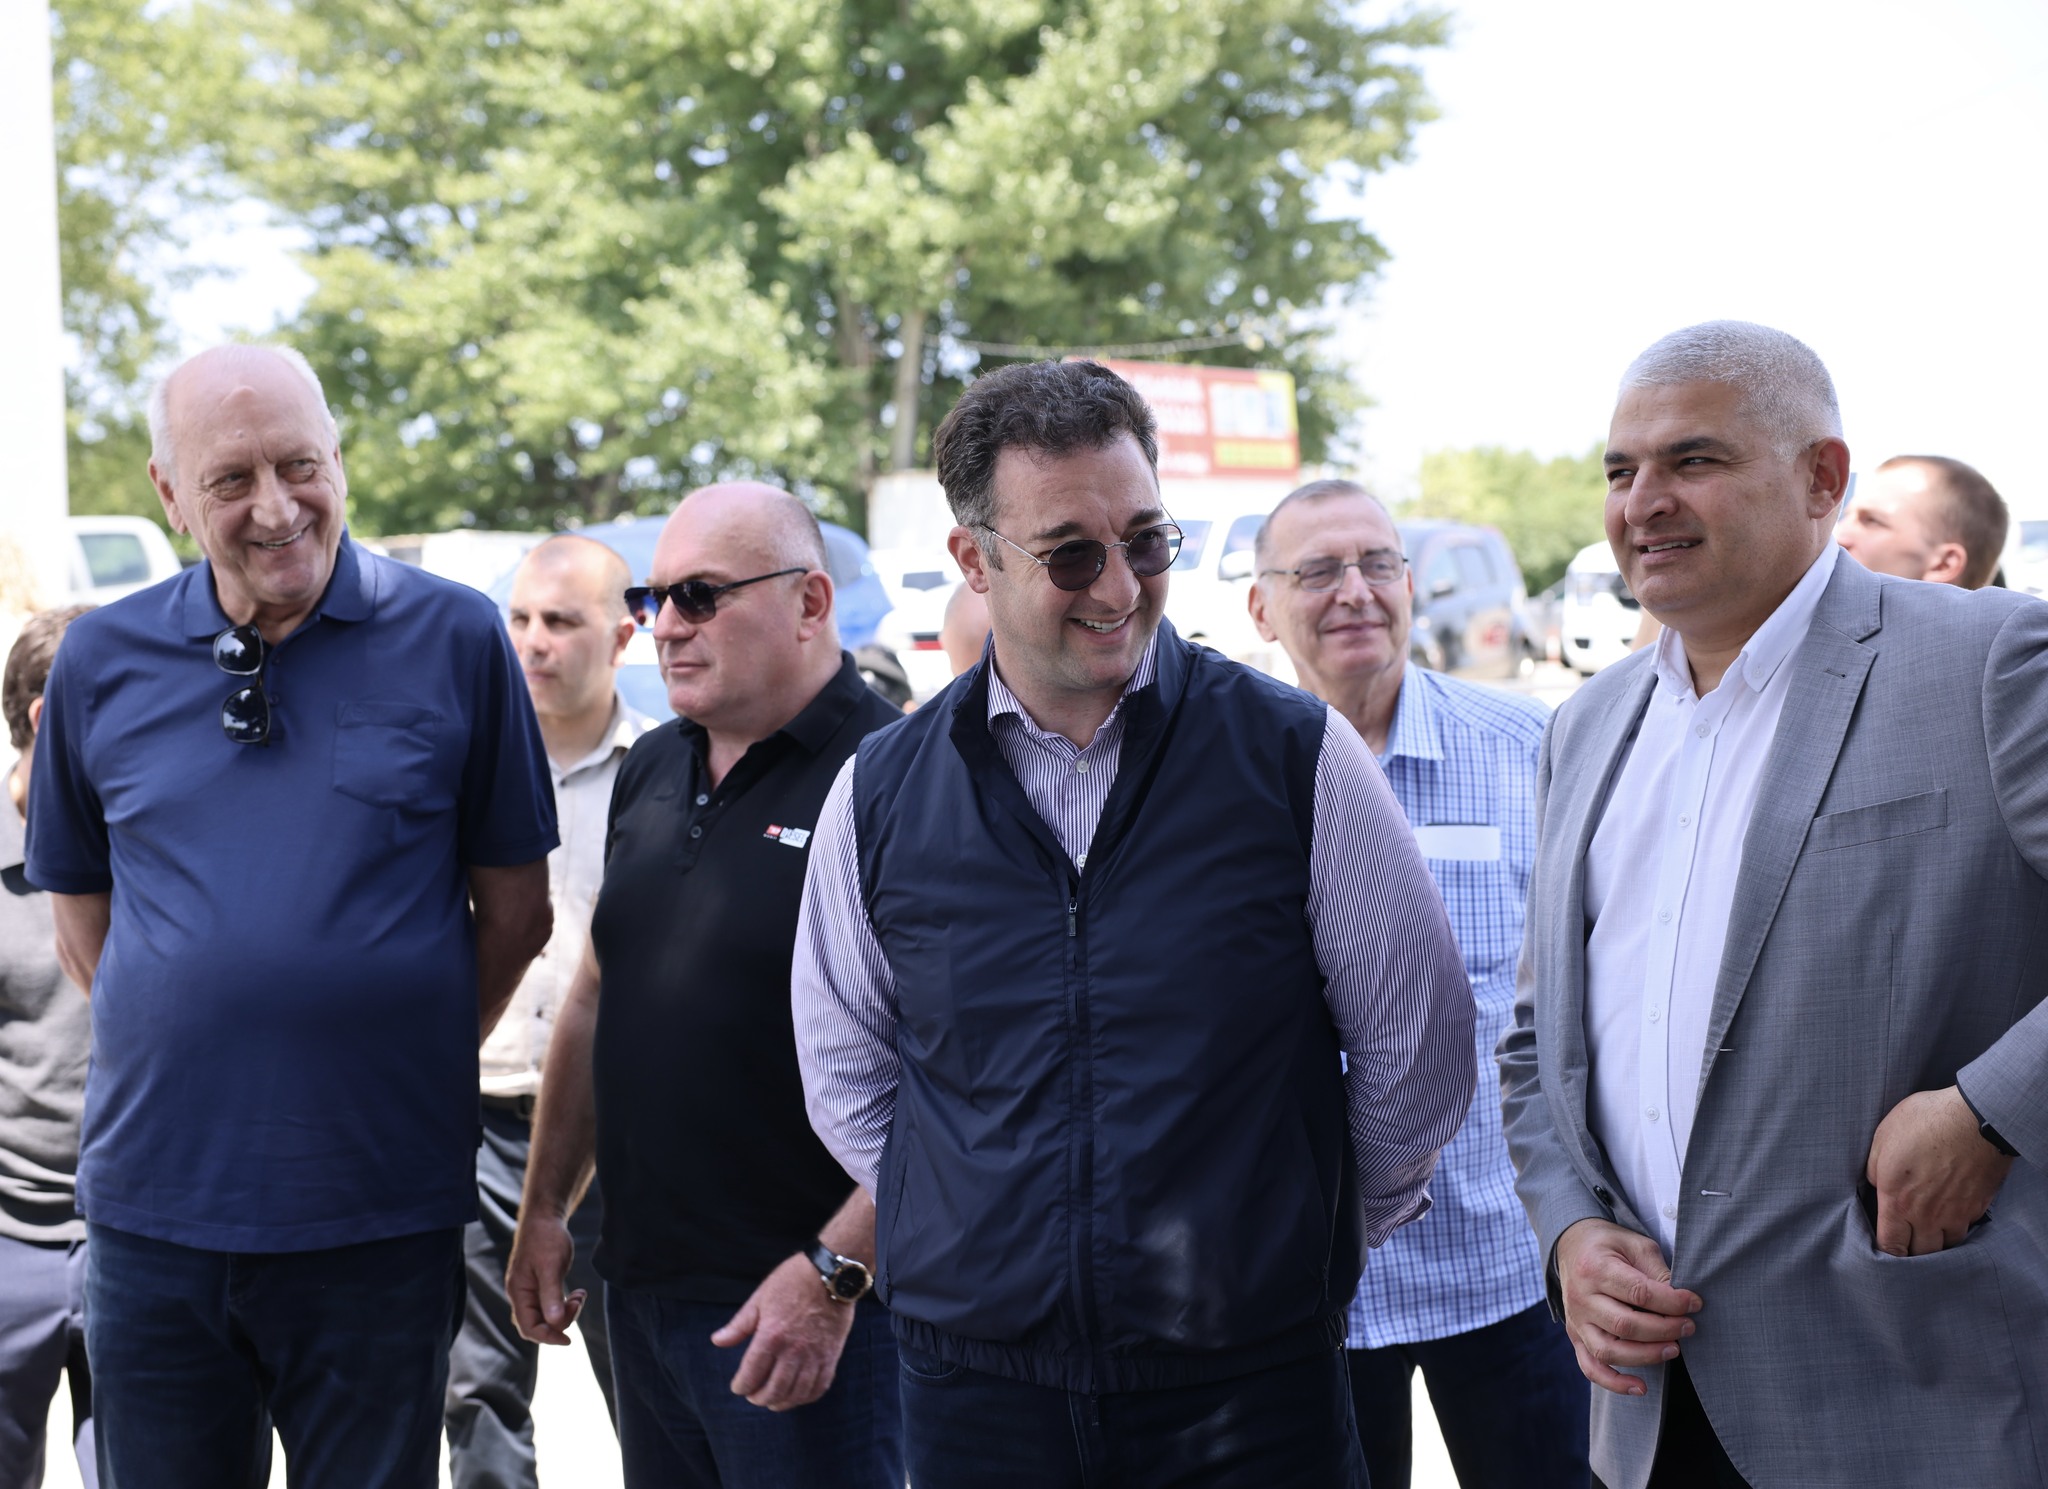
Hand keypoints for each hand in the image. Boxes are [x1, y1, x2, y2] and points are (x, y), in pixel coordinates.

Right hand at [507, 1213, 586, 1345]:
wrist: (545, 1217)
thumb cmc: (546, 1239)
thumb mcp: (551, 1266)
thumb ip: (551, 1295)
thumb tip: (555, 1322)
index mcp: (519, 1292)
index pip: (529, 1327)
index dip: (548, 1337)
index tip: (569, 1339)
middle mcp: (521, 1294)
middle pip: (537, 1325)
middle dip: (560, 1322)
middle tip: (578, 1304)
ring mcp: (530, 1290)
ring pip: (546, 1315)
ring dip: (566, 1312)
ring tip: (580, 1296)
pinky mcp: (540, 1285)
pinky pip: (551, 1305)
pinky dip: (565, 1304)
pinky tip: (578, 1294)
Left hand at [711, 1252, 857, 1410]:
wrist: (832, 1274)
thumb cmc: (792, 1281)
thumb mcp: (760, 1298)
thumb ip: (739, 1325)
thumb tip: (717, 1341)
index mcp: (771, 1336)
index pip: (751, 1375)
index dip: (741, 1386)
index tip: (738, 1387)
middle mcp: (793, 1351)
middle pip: (773, 1390)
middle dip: (758, 1398)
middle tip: (753, 1396)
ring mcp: (814, 1356)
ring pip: (796, 1393)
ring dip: (781, 1402)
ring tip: (773, 1401)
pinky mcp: (831, 1356)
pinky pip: (819, 1387)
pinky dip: (806, 1397)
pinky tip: (797, 1396)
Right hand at [1554, 1217, 1701, 1396]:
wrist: (1571, 1245)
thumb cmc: (1609, 1245)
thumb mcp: (1636, 1244)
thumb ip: (1657, 1271)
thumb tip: (1682, 1301)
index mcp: (1595, 1268)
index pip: (1639, 1293)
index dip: (1672, 1302)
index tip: (1695, 1303)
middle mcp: (1580, 1297)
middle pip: (1625, 1325)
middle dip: (1665, 1330)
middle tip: (1689, 1327)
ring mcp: (1575, 1320)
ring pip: (1609, 1351)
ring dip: (1646, 1356)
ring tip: (1674, 1349)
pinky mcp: (1576, 1336)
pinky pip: (1590, 1367)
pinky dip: (1614, 1383)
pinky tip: (1641, 1388)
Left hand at [1866, 1086, 2013, 1256]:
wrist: (1976, 1119)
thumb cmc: (1925, 1122)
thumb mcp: (1883, 1138)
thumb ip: (1875, 1169)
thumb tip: (1878, 1186)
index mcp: (1898, 1200)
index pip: (1891, 1245)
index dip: (1887, 1252)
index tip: (1886, 1247)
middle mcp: (1928, 1215)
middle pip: (1921, 1253)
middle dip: (1912, 1251)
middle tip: (1908, 1239)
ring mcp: (1957, 1213)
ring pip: (1947, 1245)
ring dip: (1937, 1241)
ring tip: (1930, 1229)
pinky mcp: (1978, 1207)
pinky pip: (1966, 1228)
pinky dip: (1958, 1226)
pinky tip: (1951, 1213)